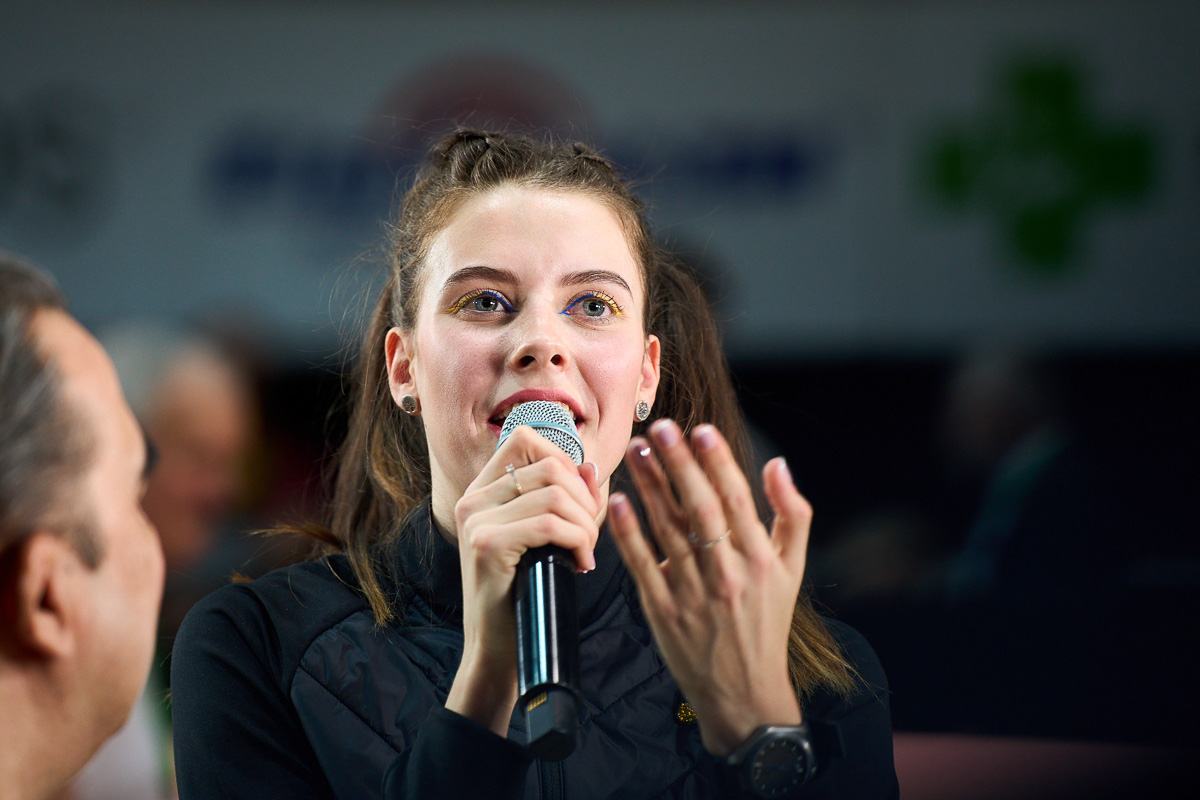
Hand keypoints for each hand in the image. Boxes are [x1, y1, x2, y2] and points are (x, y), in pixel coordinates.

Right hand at [445, 426, 600, 735]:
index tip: (580, 502)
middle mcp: (473, 499)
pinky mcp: (486, 545)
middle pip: (550, 466)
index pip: (525, 439)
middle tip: (589, 537)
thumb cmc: (529, 591)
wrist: (500, 648)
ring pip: (554, 494)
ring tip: (585, 552)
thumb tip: (592, 466)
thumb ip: (570, 499)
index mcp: (483, 490)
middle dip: (585, 500)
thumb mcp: (549, 537)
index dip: (565, 461)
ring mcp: (476, 520)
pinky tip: (580, 564)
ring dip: (585, 525)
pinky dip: (577, 541)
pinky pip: (548, 524)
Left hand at [608, 419, 809, 756]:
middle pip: (700, 508)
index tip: (702, 430)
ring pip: (667, 530)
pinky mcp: (663, 610)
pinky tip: (618, 501)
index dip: (718, 462)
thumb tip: (778, 464)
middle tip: (661, 428)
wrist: (743, 692)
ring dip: (650, 487)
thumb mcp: (793, 570)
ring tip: (638, 451)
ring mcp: (693, 593)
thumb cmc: (766, 622)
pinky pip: (643, 564)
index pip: (737, 500)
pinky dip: (629, 533)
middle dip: (679, 464)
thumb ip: (792, 514)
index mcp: (760, 560)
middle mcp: (728, 574)